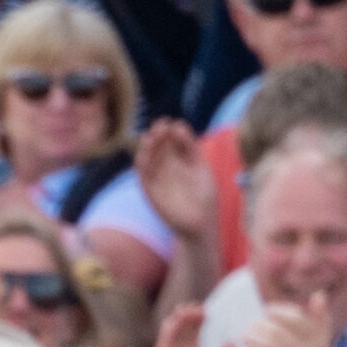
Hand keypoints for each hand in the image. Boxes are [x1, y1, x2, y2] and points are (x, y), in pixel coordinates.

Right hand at [134, 120, 217, 244]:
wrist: (201, 222)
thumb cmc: (205, 195)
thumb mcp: (201, 166)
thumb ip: (190, 148)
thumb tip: (178, 126)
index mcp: (179, 160)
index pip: (170, 141)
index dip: (169, 131)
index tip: (172, 123)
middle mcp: (166, 167)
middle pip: (158, 147)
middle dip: (158, 136)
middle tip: (160, 125)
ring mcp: (157, 179)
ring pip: (148, 160)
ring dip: (147, 149)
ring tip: (151, 137)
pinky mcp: (150, 193)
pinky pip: (143, 178)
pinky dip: (141, 167)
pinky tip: (143, 156)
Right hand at [153, 303, 235, 346]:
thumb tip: (232, 342)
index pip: (196, 340)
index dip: (200, 326)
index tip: (208, 312)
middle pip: (184, 338)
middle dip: (189, 322)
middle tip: (198, 307)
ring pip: (172, 342)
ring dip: (176, 326)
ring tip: (185, 311)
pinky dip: (166, 339)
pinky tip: (171, 326)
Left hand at [242, 292, 338, 346]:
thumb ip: (320, 322)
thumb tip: (318, 295)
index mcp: (319, 342)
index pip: (295, 318)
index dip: (277, 311)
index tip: (266, 312)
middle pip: (278, 330)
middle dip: (260, 326)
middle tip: (251, 326)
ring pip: (268, 344)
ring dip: (252, 338)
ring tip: (245, 337)